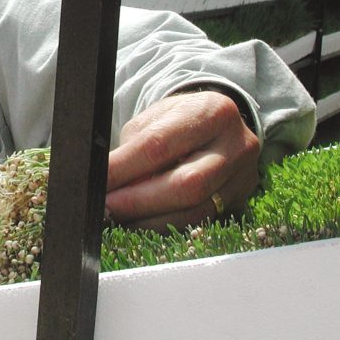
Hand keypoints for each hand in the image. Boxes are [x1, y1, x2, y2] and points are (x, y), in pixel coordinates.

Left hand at [105, 90, 259, 231]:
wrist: (215, 124)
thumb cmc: (176, 121)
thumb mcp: (153, 122)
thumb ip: (133, 151)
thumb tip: (106, 185)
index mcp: (212, 112)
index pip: (159, 145)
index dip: (123, 169)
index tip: (95, 183)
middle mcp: (237, 144)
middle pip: (184, 185)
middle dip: (137, 202)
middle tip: (104, 210)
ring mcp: (244, 177)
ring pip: (194, 212)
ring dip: (149, 222)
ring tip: (117, 221)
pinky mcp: (240, 202)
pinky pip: (199, 223)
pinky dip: (165, 227)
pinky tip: (141, 224)